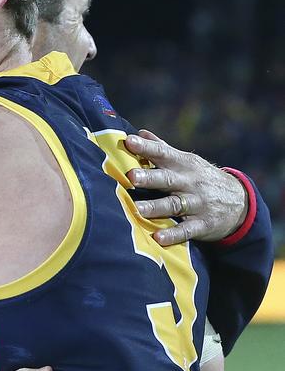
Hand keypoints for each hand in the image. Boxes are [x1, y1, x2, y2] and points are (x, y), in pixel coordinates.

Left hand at [125, 129, 247, 245]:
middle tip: (131, 176)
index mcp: (184, 165)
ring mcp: (198, 203)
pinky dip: (173, 234)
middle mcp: (190, 183)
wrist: (240, 202)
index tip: (129, 141)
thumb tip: (139, 133)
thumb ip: (163, 149)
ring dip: (156, 207)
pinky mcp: (203, 224)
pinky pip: (187, 230)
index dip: (146, 147)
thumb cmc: (202, 178)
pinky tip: (158, 238)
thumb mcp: (187, 161)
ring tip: (137, 209)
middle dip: (150, 177)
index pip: (163, 153)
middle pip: (168, 179)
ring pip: (175, 205)